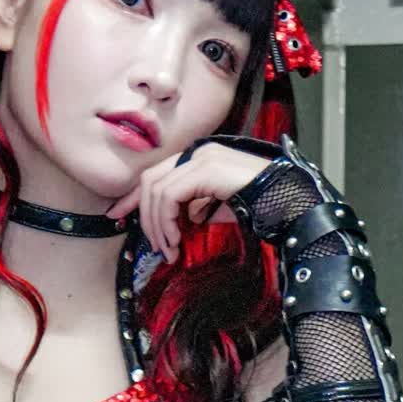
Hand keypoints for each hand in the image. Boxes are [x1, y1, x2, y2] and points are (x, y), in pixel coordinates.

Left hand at [105, 138, 273, 262]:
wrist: (285, 200)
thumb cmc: (257, 205)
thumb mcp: (217, 209)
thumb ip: (195, 210)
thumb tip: (182, 222)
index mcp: (198, 159)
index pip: (155, 175)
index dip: (133, 197)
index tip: (117, 216)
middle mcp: (197, 153)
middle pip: (150, 181)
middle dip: (143, 216)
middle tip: (154, 246)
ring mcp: (201, 157)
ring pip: (156, 190)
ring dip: (157, 225)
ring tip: (170, 248)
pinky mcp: (205, 168)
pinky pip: (169, 195)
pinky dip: (166, 220)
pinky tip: (178, 238)